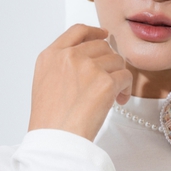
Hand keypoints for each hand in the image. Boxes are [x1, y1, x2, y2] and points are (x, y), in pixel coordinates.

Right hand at [28, 24, 132, 140]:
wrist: (55, 140)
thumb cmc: (50, 121)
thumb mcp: (45, 83)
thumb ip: (62, 66)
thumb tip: (87, 61)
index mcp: (51, 56)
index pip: (77, 31)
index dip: (94, 32)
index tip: (103, 36)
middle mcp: (69, 56)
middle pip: (102, 46)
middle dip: (109, 62)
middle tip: (109, 81)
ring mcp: (87, 67)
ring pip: (116, 60)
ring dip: (118, 76)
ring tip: (113, 95)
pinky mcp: (105, 82)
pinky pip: (126, 76)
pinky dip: (126, 88)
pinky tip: (118, 101)